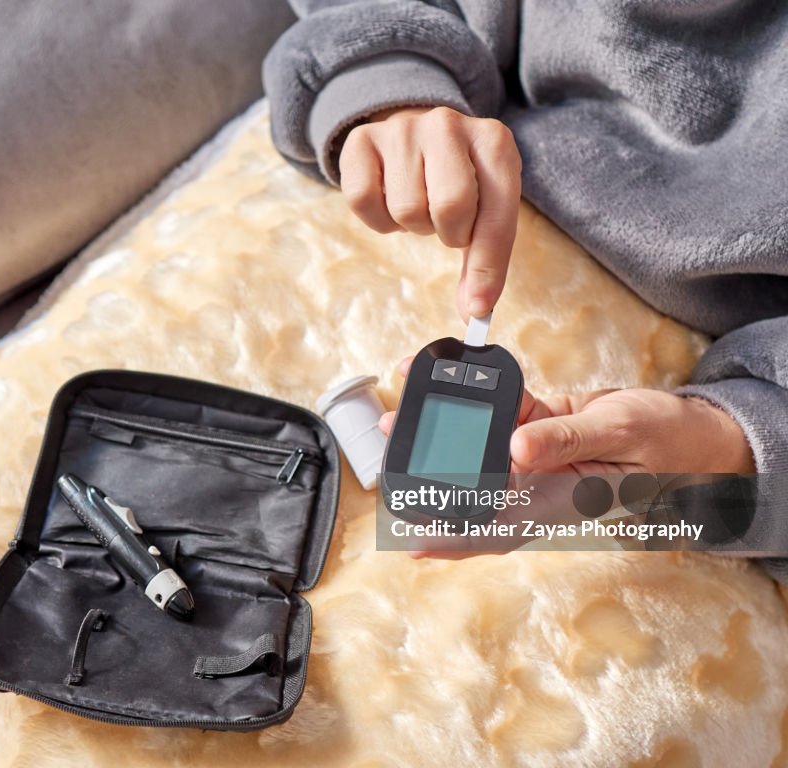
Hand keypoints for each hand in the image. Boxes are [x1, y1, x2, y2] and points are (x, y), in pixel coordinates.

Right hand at [339, 106, 521, 318]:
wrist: (415, 131)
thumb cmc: (456, 178)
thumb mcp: (484, 206)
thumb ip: (483, 259)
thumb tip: (474, 311)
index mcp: (493, 142)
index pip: (497, 213)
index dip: (488, 265)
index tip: (477, 306)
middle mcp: (449, 124)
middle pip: (450, 207)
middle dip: (448, 234)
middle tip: (445, 226)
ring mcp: (403, 128)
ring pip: (405, 207)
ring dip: (411, 224)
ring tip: (418, 204)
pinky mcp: (361, 139)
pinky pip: (363, 200)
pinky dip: (377, 218)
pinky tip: (388, 200)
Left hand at [378, 358, 755, 557]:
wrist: (690, 427)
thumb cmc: (667, 442)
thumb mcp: (619, 435)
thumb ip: (565, 441)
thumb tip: (514, 450)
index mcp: (557, 500)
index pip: (494, 529)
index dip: (452, 541)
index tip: (411, 544)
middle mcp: (539, 483)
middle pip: (473, 487)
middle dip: (428, 474)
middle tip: (387, 449)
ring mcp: (537, 456)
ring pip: (478, 448)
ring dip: (442, 432)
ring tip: (402, 414)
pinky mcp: (540, 429)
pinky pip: (501, 416)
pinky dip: (477, 399)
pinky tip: (451, 381)